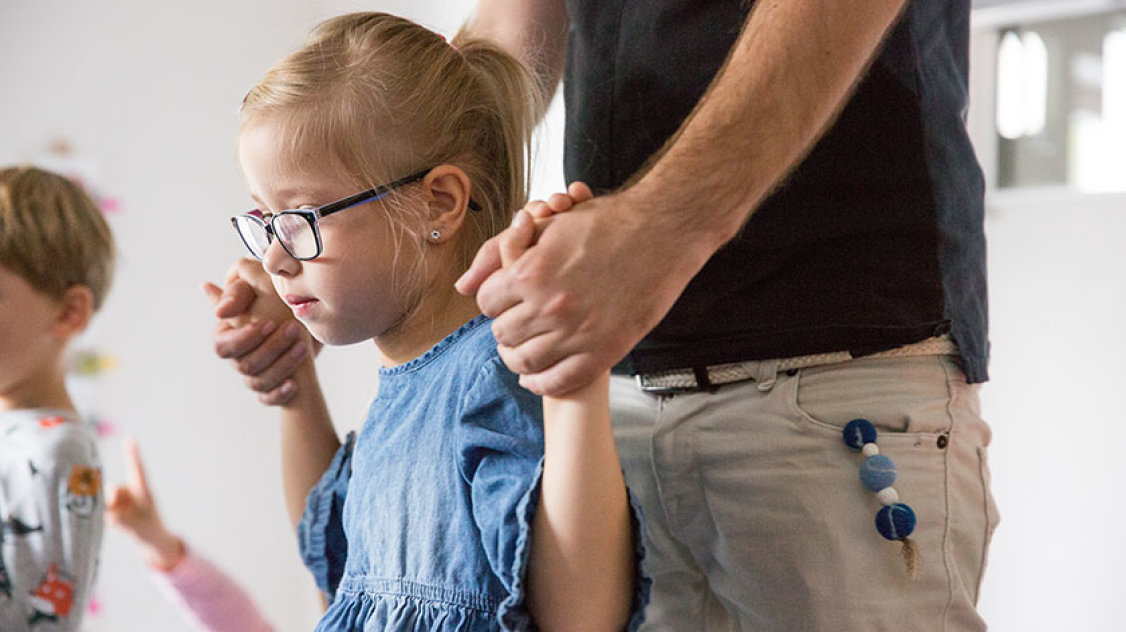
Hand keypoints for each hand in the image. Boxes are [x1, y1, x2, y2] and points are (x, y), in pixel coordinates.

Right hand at [105, 439, 184, 570]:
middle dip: (111, 499)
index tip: (129, 439)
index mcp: (143, 490)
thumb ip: (124, 520)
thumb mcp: (139, 527)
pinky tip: (117, 523)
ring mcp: (120, 500)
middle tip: (118, 510)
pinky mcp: (112, 508)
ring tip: (124, 521)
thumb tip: (109, 512)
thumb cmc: (149, 529)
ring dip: (110, 513)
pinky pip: (102, 512)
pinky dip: (108, 519)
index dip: (132, 455)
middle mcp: (129, 492)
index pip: (136, 470)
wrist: (150, 539)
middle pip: (112, 489)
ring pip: (105, 502)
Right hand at [203, 258, 317, 405]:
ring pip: (258, 382)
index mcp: (226, 337)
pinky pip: (268, 399)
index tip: (269, 323)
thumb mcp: (258, 289)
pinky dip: (279, 394)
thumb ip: (236, 290)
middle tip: (294, 329)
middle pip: (245, 365)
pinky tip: (294, 384)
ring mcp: (253, 375)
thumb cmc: (276, 300)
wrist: (306, 318)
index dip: (245, 338)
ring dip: (282, 365)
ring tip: (303, 347)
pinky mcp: (270, 388)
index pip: (223, 346)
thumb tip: (206, 287)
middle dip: (270, 348)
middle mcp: (237, 359)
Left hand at [458, 184, 710, 395]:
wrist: (663, 232)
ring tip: (525, 350)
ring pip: (524, 362)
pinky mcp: (602, 352)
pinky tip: (538, 378)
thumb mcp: (553, 225)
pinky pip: (559, 381)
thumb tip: (477, 273)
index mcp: (531, 273)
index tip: (502, 302)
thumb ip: (513, 248)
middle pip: (502, 333)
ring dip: (518, 358)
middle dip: (505, 328)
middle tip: (516, 324)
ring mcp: (576, 333)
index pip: (487, 301)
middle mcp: (548, 307)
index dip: (493, 300)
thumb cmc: (610, 222)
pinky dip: (541, 384)